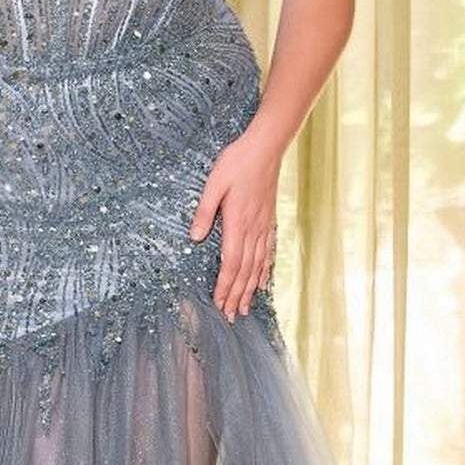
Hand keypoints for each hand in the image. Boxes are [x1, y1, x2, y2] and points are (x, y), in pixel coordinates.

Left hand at [189, 125, 281, 321]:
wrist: (266, 147)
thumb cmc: (237, 162)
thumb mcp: (213, 183)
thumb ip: (204, 211)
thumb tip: (195, 237)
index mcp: (237, 222)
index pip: (231, 262)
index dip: (225, 286)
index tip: (220, 304)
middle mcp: (253, 228)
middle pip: (245, 271)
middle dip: (237, 295)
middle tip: (231, 317)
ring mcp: (263, 226)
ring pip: (257, 266)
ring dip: (249, 289)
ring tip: (245, 308)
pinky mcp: (268, 221)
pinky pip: (267, 252)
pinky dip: (263, 271)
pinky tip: (261, 283)